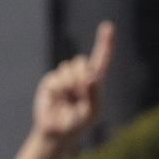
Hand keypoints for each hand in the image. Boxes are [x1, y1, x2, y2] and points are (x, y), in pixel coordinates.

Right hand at [28, 21, 114, 158]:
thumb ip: (93, 96)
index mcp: (94, 81)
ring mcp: (65, 77)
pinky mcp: (51, 81)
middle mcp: (80, 75)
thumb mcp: (90, 113)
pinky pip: (55, 78)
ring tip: (68, 99)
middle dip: (80, 77)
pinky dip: (57, 90)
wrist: (57, 131)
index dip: (104, 42)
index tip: (108, 26)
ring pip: (68, 67)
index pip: (101, 58)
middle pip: (82, 61)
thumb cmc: (78, 124)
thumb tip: (92, 77)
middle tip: (78, 95)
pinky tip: (57, 99)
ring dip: (69, 85)